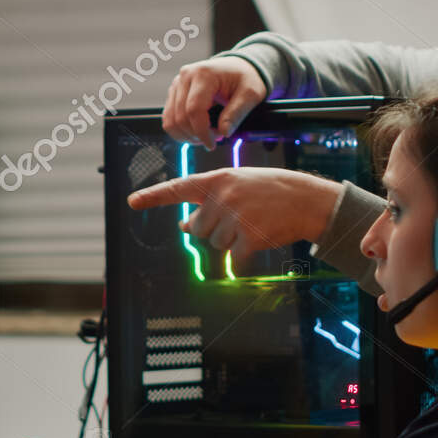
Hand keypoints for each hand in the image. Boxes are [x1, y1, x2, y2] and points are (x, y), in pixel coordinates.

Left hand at [127, 167, 341, 258]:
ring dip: (231, 239)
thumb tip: (184, 226)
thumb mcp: (237, 185)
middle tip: (238, 217)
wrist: (306, 200)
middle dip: (213, 228)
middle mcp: (222, 198)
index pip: (178, 188)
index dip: (153, 196)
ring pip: (215, 243)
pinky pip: (234, 256)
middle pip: (197, 228)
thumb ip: (209, 201)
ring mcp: (234, 219)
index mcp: (217, 181)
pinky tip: (260, 235)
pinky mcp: (248, 239)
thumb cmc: (269, 191)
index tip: (132, 201)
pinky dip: (245, 252)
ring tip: (252, 222)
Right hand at [162, 55, 269, 148]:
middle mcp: (186, 77)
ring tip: (205, 135)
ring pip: (170, 120)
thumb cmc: (244, 77)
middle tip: (214, 138)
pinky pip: (169, 117)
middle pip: (180, 117)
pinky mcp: (174, 92)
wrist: (238, 66)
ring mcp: (177, 84)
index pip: (194, 110)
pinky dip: (180, 129)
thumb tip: (224, 132)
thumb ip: (236, 114)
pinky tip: (196, 130)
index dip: (201, 132)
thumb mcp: (250, 94)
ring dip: (186, 134)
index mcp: (204, 74)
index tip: (212, 144)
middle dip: (196, 135)